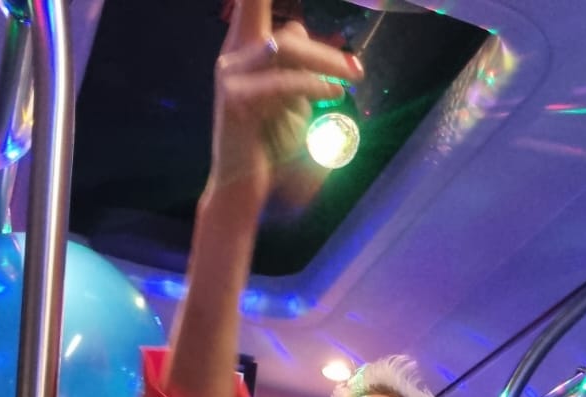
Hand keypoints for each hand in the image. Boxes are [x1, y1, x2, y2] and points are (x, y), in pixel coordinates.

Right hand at [211, 1, 361, 198]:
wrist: (241, 190)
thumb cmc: (267, 149)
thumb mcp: (288, 101)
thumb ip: (296, 68)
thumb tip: (307, 38)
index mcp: (242, 51)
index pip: (251, 2)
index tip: (303, 19)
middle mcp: (232, 57)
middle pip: (279, 25)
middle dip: (321, 48)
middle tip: (356, 70)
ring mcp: (230, 76)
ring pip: (283, 46)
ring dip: (324, 61)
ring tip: (350, 79)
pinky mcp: (236, 99)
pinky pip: (283, 82)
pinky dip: (312, 85)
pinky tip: (331, 92)